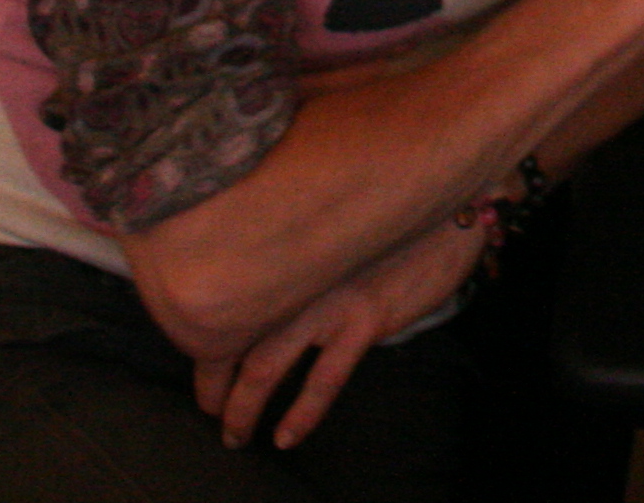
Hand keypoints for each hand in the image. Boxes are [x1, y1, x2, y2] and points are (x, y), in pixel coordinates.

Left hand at [190, 214, 482, 448]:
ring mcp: (326, 299)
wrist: (445, 208)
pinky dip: (301, 412)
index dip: (200, 337)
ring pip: (264, 365)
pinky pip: (324, 379)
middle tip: (209, 408)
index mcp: (278, 246)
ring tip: (235, 433)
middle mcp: (291, 273)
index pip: (222, 297)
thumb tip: (261, 269)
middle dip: (212, 383)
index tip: (198, 358)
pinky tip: (286, 436)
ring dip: (243, 406)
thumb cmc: (385, 208)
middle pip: (229, 338)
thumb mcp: (326, 217)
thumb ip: (290, 241)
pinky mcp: (364, 320)